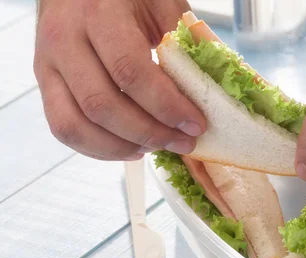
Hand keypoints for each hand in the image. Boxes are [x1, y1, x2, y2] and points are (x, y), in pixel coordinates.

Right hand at [34, 0, 205, 160]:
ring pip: (75, 124)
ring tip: (157, 148)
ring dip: (121, 147)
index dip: (166, 106)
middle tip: (183, 142)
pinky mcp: (45, 83)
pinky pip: (64, 127)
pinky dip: (98, 148)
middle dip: (149, 133)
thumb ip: (184, 43)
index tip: (195, 124)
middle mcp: (65, 39)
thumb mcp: (161, 5)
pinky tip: (130, 147)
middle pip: (102, 105)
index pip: (131, 72)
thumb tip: (213, 89)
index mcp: (99, 14)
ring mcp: (48, 63)